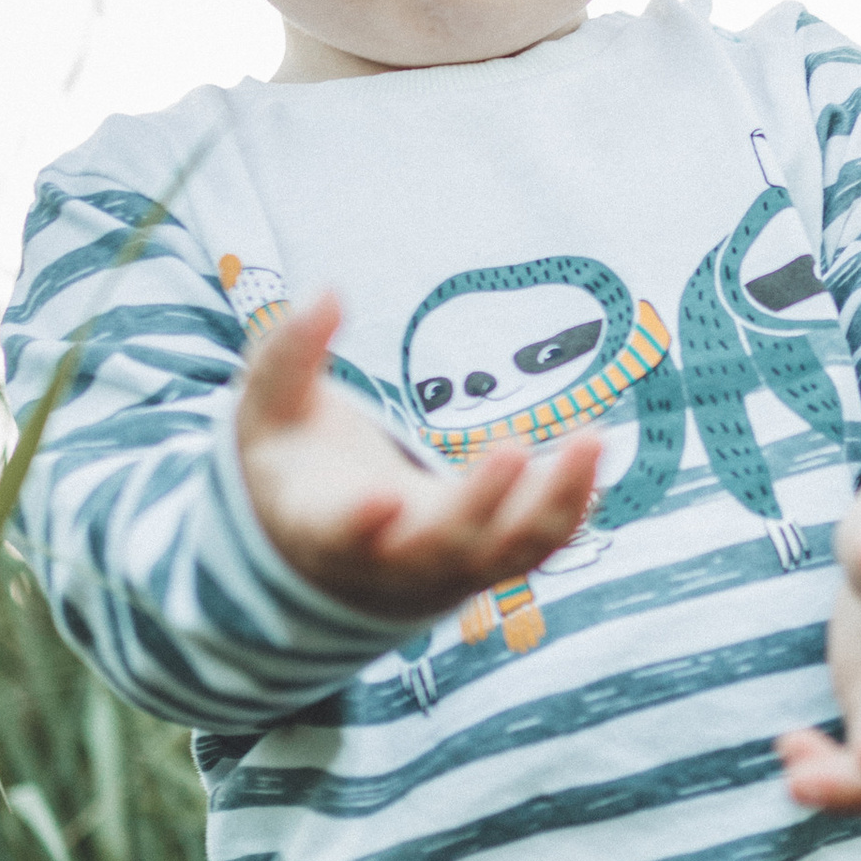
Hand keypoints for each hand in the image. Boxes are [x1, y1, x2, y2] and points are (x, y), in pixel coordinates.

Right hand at [236, 293, 598, 619]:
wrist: (329, 555)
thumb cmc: (293, 466)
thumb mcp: (269, 412)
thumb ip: (287, 354)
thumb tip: (328, 292)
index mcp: (323, 528)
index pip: (342, 536)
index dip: (361, 525)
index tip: (383, 498)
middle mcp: (392, 561)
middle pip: (440, 549)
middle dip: (477, 507)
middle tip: (508, 450)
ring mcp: (449, 568)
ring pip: (507, 554)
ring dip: (553, 504)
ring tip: (589, 439)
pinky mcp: (491, 561)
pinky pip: (539, 544)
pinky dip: (571, 503)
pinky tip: (592, 447)